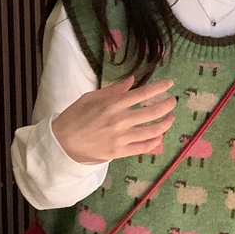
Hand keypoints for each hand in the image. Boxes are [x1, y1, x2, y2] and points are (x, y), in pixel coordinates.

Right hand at [52, 77, 176, 163]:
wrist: (62, 143)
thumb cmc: (75, 117)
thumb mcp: (91, 98)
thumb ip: (113, 90)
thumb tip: (132, 81)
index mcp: (112, 104)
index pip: (142, 93)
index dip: (159, 88)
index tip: (169, 84)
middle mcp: (119, 121)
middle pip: (153, 112)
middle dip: (168, 105)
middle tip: (173, 101)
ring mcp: (121, 138)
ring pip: (153, 131)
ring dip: (166, 123)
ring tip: (170, 118)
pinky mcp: (120, 152)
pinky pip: (144, 147)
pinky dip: (156, 141)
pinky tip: (160, 135)